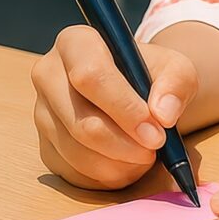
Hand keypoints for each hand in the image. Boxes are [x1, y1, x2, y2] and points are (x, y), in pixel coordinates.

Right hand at [31, 26, 198, 189]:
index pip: (90, 76)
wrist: (135, 93)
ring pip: (77, 153)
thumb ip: (176, 84)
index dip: (124, 108)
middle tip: (156, 149)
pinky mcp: (46, 147)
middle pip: (82, 122)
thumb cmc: (151, 76)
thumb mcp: (175, 68)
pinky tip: (128, 164)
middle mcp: (49, 75)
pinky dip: (108, 176)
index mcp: (76, 43)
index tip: (155, 132)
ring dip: (119, 164)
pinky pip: (74, 173)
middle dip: (125, 144)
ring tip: (146, 156)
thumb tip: (163, 114)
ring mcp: (42, 114)